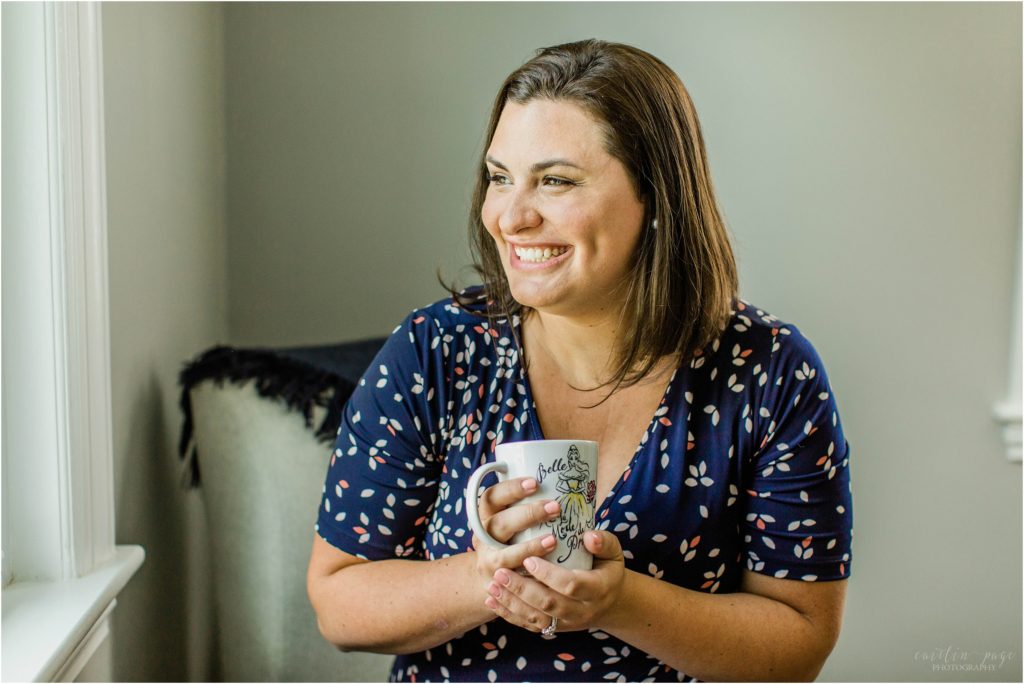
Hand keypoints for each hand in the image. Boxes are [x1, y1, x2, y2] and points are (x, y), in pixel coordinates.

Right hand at [470, 476, 560, 587]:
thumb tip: (567, 490)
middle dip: (527, 515)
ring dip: (528, 547)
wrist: (496, 576)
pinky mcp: (495, 584)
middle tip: (555, 507)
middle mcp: (482, 537)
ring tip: (553, 540)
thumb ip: (533, 505)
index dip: (510, 489)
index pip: (491, 497)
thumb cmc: (515, 538)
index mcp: (487, 515)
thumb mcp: (515, 519)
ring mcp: (487, 561)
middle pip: (499, 523)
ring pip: (503, 556)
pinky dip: (527, 575)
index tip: (535, 483)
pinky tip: (546, 570)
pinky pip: (510, 580)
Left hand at [483, 530, 625, 633]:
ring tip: (492, 585)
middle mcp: (582, 610)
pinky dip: (508, 614)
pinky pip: (529, 625)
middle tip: (500, 572)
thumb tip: (589, 536)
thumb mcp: (613, 553)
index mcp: (597, 589)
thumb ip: (603, 542)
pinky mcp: (554, 628)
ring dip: (511, 603)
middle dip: (522, 589)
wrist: (609, 601)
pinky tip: (491, 601)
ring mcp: (566, 622)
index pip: (571, 584)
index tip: (528, 559)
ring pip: (536, 618)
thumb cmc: (607, 568)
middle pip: (549, 604)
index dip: (548, 574)